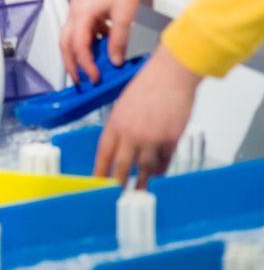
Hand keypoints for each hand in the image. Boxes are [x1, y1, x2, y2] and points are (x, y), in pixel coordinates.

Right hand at [60, 0, 171, 84]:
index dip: (86, 65)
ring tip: (92, 66)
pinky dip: (88, 39)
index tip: (96, 78)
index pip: (79, 46)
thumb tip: (114, 61)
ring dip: (80, 52)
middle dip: (71, 64)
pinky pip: (81, 26)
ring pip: (71, 35)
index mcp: (82, 13)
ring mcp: (78, 6)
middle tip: (81, 81)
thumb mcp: (125, 16)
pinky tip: (104, 43)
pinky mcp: (85, 4)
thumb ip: (118, 41)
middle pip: (66, 43)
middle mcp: (75, 10)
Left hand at [94, 44, 200, 186]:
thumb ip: (122, 124)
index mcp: (117, 121)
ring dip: (142, 182)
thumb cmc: (150, 82)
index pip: (103, 153)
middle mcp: (132, 132)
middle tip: (117, 197)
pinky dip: (160, 168)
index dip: (99, 171)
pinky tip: (158, 172)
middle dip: (118, 185)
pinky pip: (164, 162)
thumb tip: (121, 143)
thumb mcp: (126, 102)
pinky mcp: (170, 140)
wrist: (172, 72)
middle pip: (121, 166)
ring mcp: (152, 138)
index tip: (97, 183)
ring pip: (145, 169)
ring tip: (140, 191)